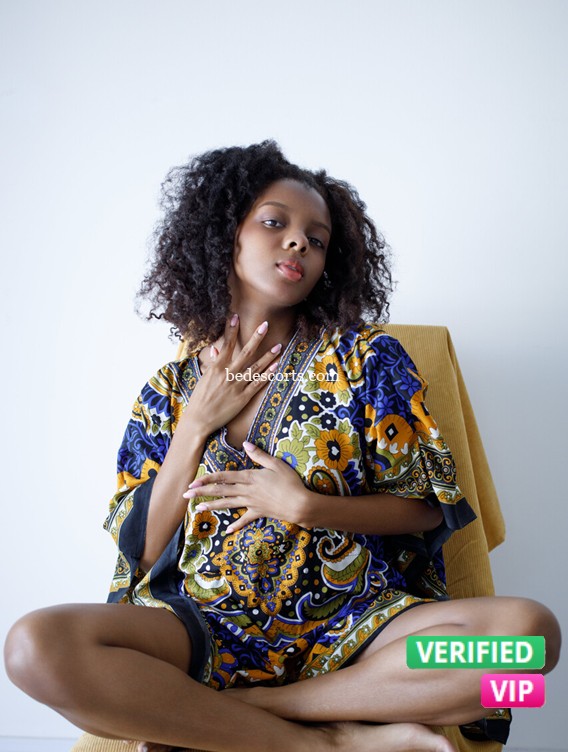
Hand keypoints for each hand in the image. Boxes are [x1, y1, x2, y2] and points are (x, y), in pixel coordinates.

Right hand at [180, 314, 280, 438]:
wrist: (199, 420)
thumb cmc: (200, 398)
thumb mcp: (204, 378)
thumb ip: (213, 363)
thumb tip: (216, 349)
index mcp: (217, 368)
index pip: (226, 344)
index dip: (232, 330)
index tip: (236, 316)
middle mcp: (228, 374)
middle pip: (245, 352)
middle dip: (256, 337)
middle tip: (265, 324)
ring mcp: (237, 386)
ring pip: (255, 367)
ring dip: (268, 356)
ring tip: (278, 346)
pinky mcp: (243, 398)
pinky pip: (258, 384)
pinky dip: (267, 375)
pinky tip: (276, 366)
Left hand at [182, 441, 311, 531]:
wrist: (299, 505)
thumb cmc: (290, 482)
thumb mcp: (276, 464)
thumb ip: (259, 455)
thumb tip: (246, 444)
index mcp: (249, 477)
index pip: (223, 477)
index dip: (207, 479)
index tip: (194, 481)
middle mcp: (246, 491)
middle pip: (220, 491)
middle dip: (202, 492)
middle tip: (186, 495)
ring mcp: (251, 503)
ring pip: (228, 504)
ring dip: (212, 506)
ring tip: (199, 508)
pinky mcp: (258, 513)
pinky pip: (245, 519)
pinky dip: (236, 525)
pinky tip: (227, 530)